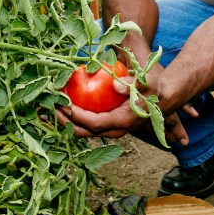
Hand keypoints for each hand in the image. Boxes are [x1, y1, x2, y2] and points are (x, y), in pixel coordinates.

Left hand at [56, 70, 197, 145]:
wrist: (164, 96)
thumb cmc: (154, 88)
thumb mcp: (146, 82)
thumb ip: (132, 84)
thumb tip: (115, 85)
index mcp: (121, 122)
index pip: (93, 123)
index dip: (76, 116)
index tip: (63, 104)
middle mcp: (114, 130)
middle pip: (84, 132)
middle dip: (65, 122)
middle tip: (49, 108)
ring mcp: (111, 128)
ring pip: (84, 131)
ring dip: (66, 122)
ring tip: (51, 108)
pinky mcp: (108, 123)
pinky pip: (88, 124)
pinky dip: (74, 117)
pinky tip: (64, 104)